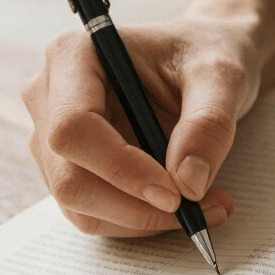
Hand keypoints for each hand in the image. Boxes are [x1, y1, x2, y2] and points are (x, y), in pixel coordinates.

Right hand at [23, 16, 259, 235]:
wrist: (204, 60)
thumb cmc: (207, 54)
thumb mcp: (223, 75)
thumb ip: (209, 123)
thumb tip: (188, 183)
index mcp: (74, 55)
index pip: (74, 129)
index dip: (121, 169)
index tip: (177, 193)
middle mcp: (51, 96)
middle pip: (70, 178)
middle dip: (136, 208)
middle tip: (202, 210)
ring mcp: (54, 136)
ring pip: (81, 205)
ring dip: (144, 220)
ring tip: (208, 206)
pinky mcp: (72, 167)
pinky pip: (96, 211)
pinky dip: (142, 220)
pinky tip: (187, 206)